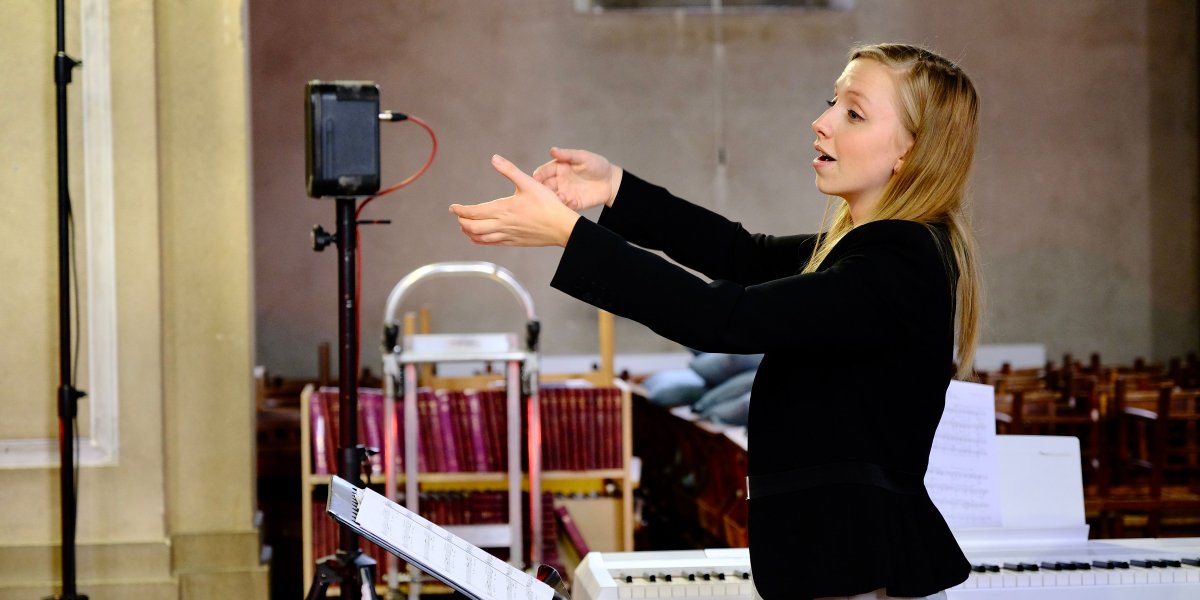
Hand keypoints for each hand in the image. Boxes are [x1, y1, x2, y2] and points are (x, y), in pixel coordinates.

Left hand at [449, 154, 580, 246]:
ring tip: (465, 226)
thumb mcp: (529, 182)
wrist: (562, 228)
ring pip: (480, 238)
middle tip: (458, 215)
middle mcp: (502, 224)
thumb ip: (509, 170)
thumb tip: (494, 158)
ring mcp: (507, 235)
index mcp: (503, 209)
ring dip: (469, 232)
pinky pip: (491, 243)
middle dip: (462, 221)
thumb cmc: (548, 205)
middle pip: (472, 227)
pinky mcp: (514, 242)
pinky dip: (480, 240)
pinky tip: (478, 237)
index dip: (460, 210)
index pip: (473, 212)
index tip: (453, 207)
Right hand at [531, 147, 623, 210]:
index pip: (544, 171)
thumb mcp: (583, 157)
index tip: (535, 178)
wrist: (610, 181)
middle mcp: (558, 181)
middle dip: (542, 190)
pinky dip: (567, 206)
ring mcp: (564, 193)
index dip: (539, 175)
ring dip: (553, 199)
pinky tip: (574, 202)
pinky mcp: (572, 204)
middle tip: (544, 192)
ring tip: (561, 197)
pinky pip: (565, 207)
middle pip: (544, 186)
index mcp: (558, 168)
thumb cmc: (596, 165)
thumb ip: (568, 155)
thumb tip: (552, 150)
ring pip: (552, 198)